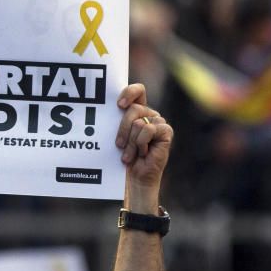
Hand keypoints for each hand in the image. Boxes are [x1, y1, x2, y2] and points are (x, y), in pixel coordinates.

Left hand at [115, 84, 172, 207]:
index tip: (119, 105)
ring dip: (131, 142)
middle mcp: (149, 114)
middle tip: (118, 145)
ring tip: (129, 155)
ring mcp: (159, 122)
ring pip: (139, 122)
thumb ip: (116, 120)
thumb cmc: (123, 158)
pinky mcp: (166, 132)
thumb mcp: (117, 136)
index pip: (137, 91)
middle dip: (123, 128)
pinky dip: (141, 143)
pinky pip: (149, 129)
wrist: (135, 179)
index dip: (129, 92)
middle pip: (134, 108)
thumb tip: (103, 108)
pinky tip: (143, 153)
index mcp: (138, 111)